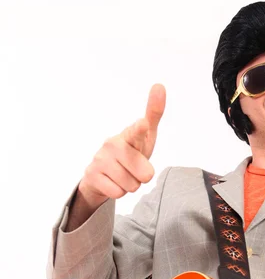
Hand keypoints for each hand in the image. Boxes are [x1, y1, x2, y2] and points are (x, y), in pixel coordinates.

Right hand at [79, 84, 165, 204]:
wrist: (102, 174)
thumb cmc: (129, 152)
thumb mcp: (145, 136)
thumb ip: (153, 114)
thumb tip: (159, 85)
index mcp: (128, 135)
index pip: (136, 132)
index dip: (140, 130)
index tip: (142, 124)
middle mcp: (113, 144)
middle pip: (145, 174)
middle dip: (142, 177)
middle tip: (134, 169)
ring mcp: (100, 159)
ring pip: (132, 186)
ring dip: (130, 185)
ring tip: (123, 175)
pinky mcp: (91, 175)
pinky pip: (118, 193)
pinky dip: (118, 192)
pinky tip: (112, 182)